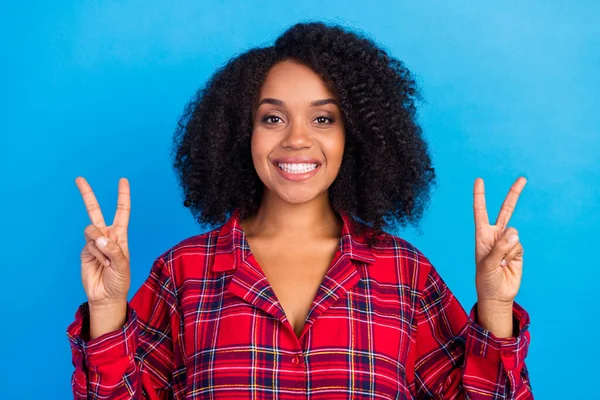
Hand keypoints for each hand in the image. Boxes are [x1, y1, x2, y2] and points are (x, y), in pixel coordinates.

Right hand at [76, 177, 130, 307]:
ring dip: (100, 244)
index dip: (122, 196)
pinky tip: (101, 264)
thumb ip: (113, 249)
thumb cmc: (119, 280)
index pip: (122, 211)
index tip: (123, 180)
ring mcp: (94, 242)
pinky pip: (89, 245)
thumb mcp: (123, 264)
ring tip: (107, 260)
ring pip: (92, 230)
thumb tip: (99, 236)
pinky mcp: (85, 251)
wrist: (106, 296)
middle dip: (87, 195)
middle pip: (95, 211)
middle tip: (79, 178)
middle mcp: (107, 235)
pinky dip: (96, 254)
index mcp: (120, 235)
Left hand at [473, 177, 526, 306]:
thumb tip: (515, 232)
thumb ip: (500, 248)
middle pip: (506, 211)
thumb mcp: (488, 264)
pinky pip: (519, 246)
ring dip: (508, 250)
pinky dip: (514, 255)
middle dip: (514, 194)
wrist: (497, 294)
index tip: (479, 180)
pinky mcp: (518, 250)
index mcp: (482, 234)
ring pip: (514, 235)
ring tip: (501, 263)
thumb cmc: (486, 279)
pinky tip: (509, 265)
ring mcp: (508, 242)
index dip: (480, 196)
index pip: (481, 211)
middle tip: (523, 178)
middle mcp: (495, 235)